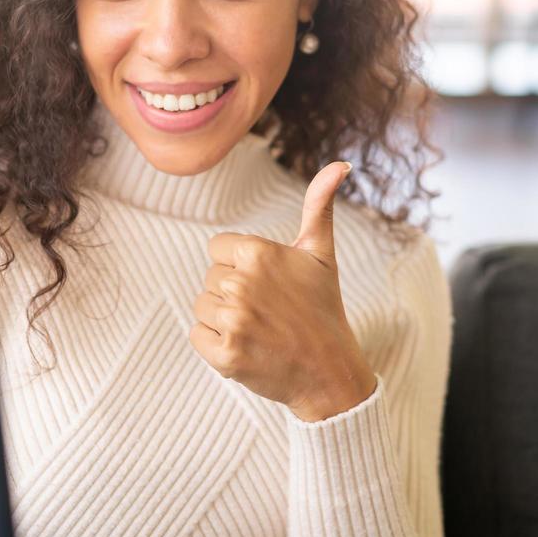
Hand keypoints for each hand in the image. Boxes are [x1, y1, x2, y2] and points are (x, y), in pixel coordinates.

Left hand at [190, 160, 376, 421]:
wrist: (330, 372)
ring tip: (259, 329)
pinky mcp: (224, 355)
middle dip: (233, 294)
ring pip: (202, 307)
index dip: (240, 266)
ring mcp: (232, 321)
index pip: (217, 249)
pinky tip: (248, 347)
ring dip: (223, 320)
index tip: (268, 284)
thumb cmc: (323, 309)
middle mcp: (242, 283)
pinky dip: (215, 345)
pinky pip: (197, 336)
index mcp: (257, 253)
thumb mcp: (320, 254)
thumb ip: (319, 206)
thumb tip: (340, 164)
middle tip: (268, 311)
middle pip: (209, 279)